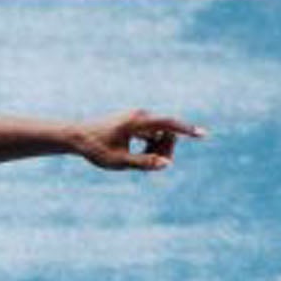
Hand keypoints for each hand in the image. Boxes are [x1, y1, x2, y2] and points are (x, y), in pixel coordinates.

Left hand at [72, 111, 205, 172]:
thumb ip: (144, 163)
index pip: (169, 124)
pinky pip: (153, 133)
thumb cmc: (96, 149)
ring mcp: (138, 117)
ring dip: (157, 149)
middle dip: (166, 149)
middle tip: (150, 165)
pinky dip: (151, 145)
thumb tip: (166, 164)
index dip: (187, 130)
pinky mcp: (135, 122)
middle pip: (168, 132)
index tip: (203, 135)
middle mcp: (140, 115)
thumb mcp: (119, 161)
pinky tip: (136, 154)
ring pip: (161, 134)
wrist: (77, 136)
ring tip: (136, 159)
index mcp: (137, 122)